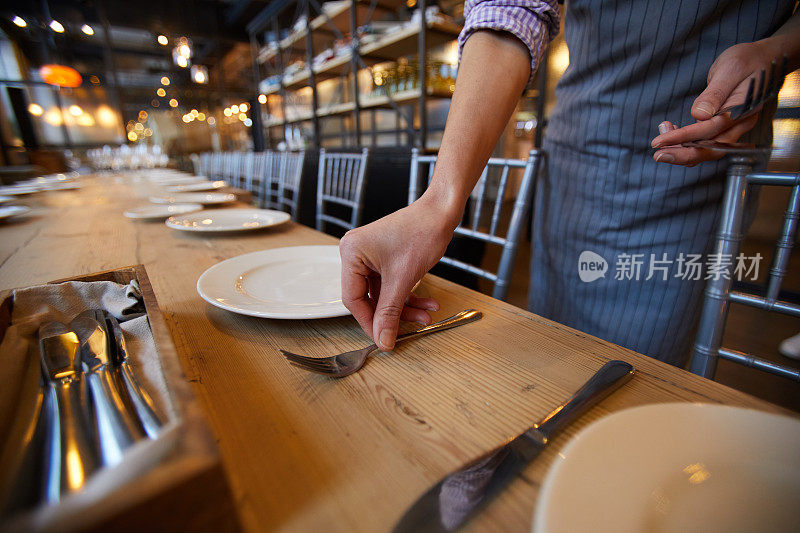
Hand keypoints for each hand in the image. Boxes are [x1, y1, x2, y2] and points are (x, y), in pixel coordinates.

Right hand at [339, 193, 460, 350]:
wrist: (442, 212)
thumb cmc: (421, 232)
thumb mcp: (403, 279)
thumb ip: (390, 313)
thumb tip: (383, 341)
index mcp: (351, 254)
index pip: (353, 299)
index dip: (369, 322)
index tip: (384, 340)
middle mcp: (356, 254)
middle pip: (369, 298)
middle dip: (393, 314)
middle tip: (408, 330)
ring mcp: (371, 256)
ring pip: (384, 294)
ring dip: (405, 307)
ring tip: (425, 316)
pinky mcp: (385, 259)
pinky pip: (392, 285)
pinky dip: (409, 296)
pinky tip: (427, 304)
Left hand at [650, 40, 777, 165]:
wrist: (763, 58)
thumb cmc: (747, 60)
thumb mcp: (730, 69)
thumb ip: (715, 93)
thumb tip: (699, 115)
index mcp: (743, 111)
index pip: (710, 130)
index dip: (683, 137)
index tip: (660, 141)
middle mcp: (740, 124)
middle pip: (710, 149)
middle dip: (682, 154)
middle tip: (657, 154)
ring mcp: (733, 127)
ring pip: (707, 149)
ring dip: (681, 149)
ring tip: (660, 140)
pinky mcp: (724, 126)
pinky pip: (705, 142)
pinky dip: (686, 142)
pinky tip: (670, 132)